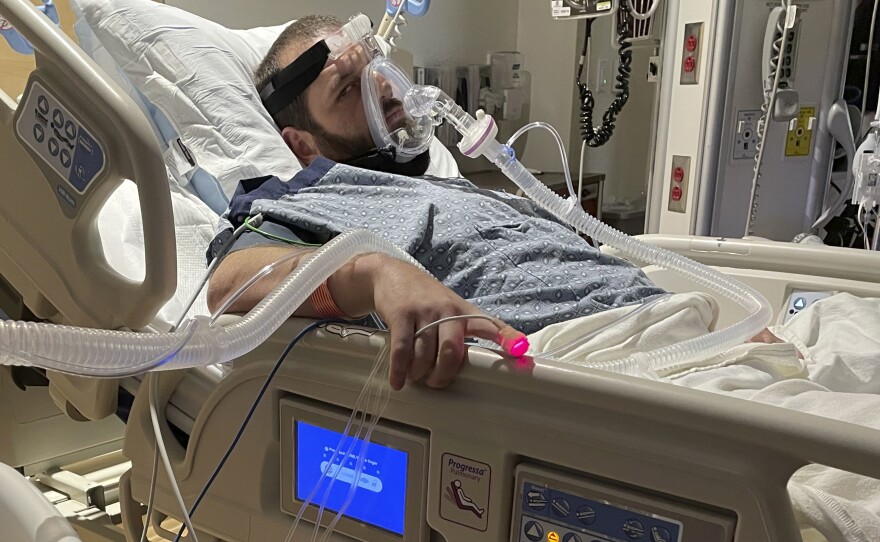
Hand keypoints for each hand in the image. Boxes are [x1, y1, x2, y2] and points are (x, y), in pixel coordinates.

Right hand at [369, 257, 519, 389]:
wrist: (392, 274)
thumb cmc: (426, 298)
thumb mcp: (452, 307)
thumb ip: (468, 330)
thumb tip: (483, 362)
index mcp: (464, 312)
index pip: (491, 325)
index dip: (507, 338)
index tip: (520, 351)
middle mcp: (447, 311)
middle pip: (452, 351)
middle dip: (443, 374)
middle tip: (436, 382)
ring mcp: (424, 312)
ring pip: (425, 354)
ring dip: (418, 373)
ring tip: (415, 376)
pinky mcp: (401, 314)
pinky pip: (402, 350)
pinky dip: (399, 370)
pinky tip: (398, 381)